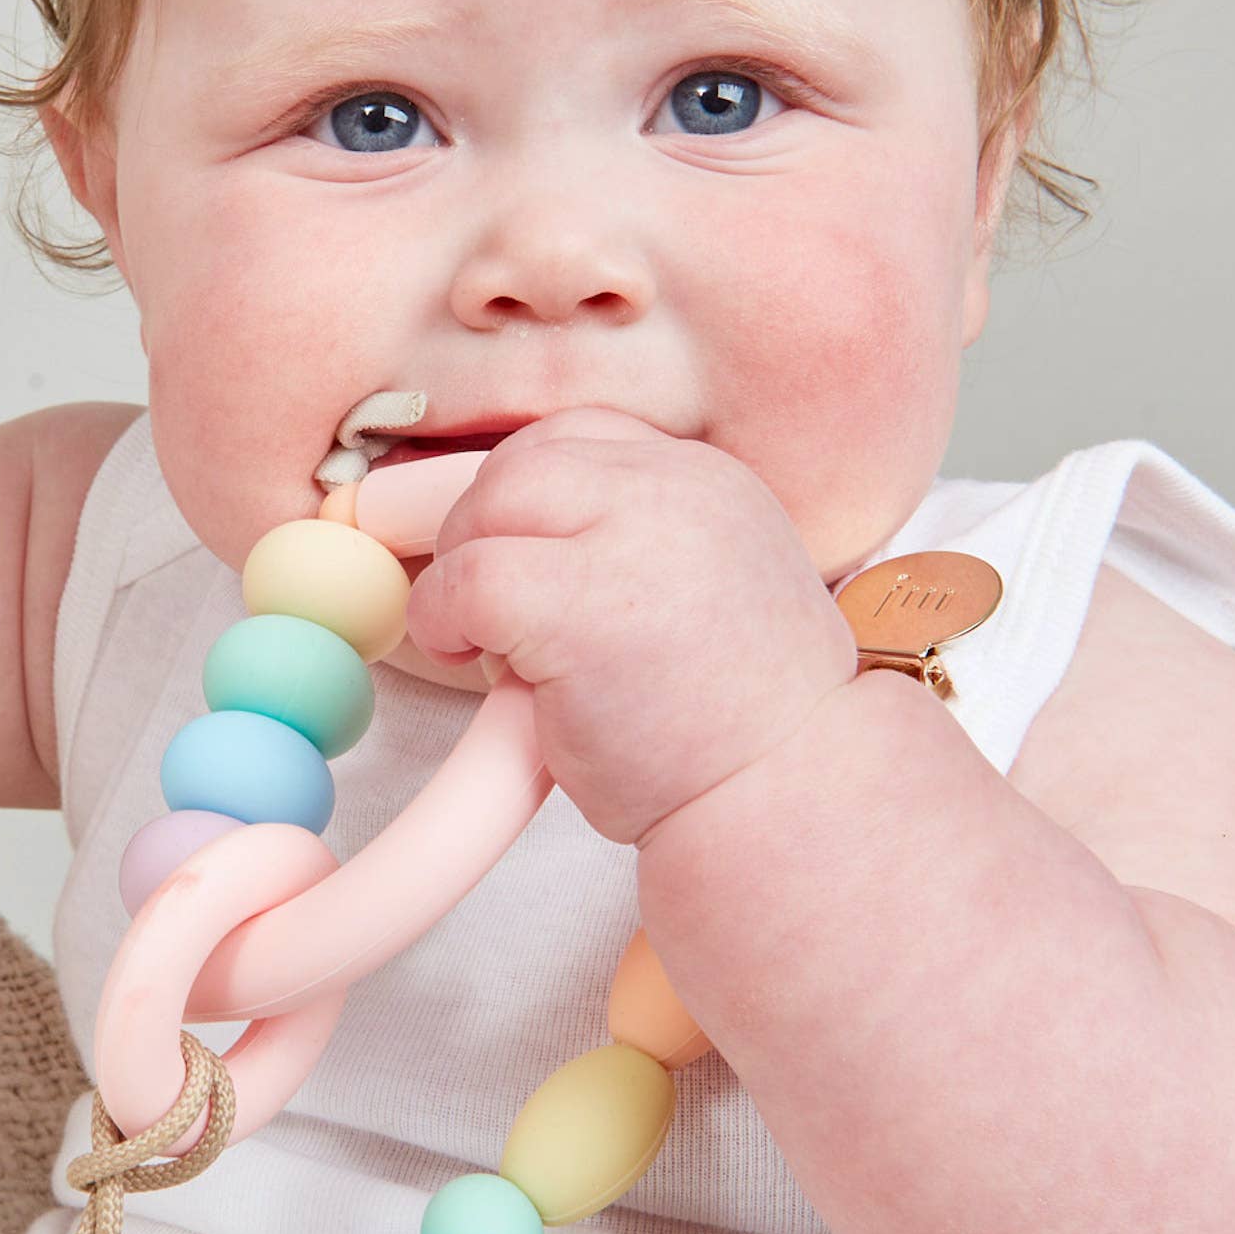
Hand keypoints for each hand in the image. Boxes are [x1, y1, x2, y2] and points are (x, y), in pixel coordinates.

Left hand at [404, 407, 858, 848]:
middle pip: (526, 460)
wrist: (790, 797)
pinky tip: (474, 662)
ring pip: (488, 504)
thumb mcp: (715, 592)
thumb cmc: (740, 727)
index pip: (585, 436)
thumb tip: (529, 539)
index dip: (530, 494)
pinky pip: (465, 580)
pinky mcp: (577, 607)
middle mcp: (677, 491)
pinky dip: (444, 618)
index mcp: (712, 483)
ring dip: (462, 573)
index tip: (519, 554)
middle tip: (485, 607)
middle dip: (482, 528)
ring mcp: (630, 542)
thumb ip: (643, 547)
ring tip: (489, 642)